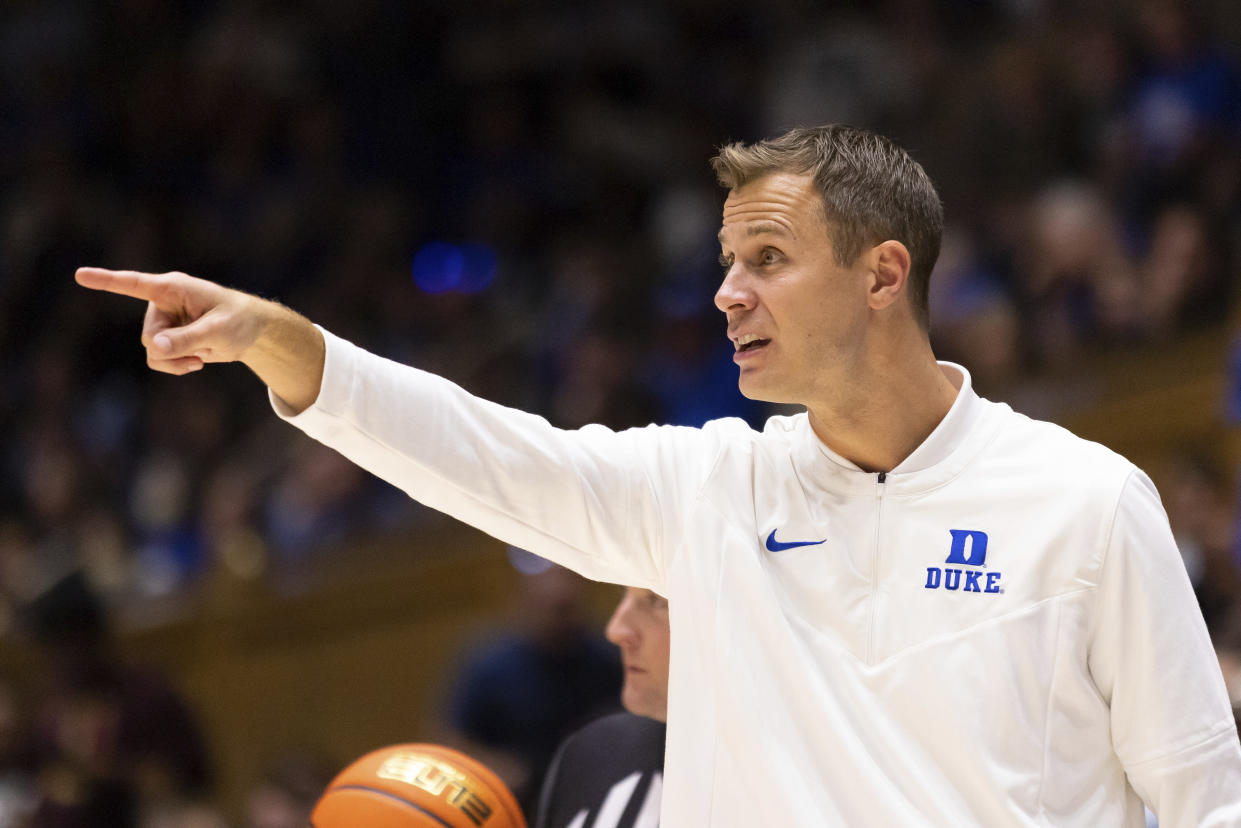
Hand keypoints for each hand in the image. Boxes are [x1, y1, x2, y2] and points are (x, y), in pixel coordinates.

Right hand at [75, 268, 263, 374]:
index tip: (80, 275)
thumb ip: (187, 339)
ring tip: (202, 356)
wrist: (251, 333)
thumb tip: (154, 347)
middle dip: (173, 348)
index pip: (134, 284)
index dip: (107, 281)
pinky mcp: (166, 339)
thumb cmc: (238, 320)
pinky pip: (157, 360)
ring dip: (176, 361)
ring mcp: (162, 322)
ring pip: (151, 350)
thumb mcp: (218, 331)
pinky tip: (197, 363)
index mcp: (173, 288)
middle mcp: (162, 303)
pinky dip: (175, 366)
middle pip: (149, 335)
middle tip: (203, 346)